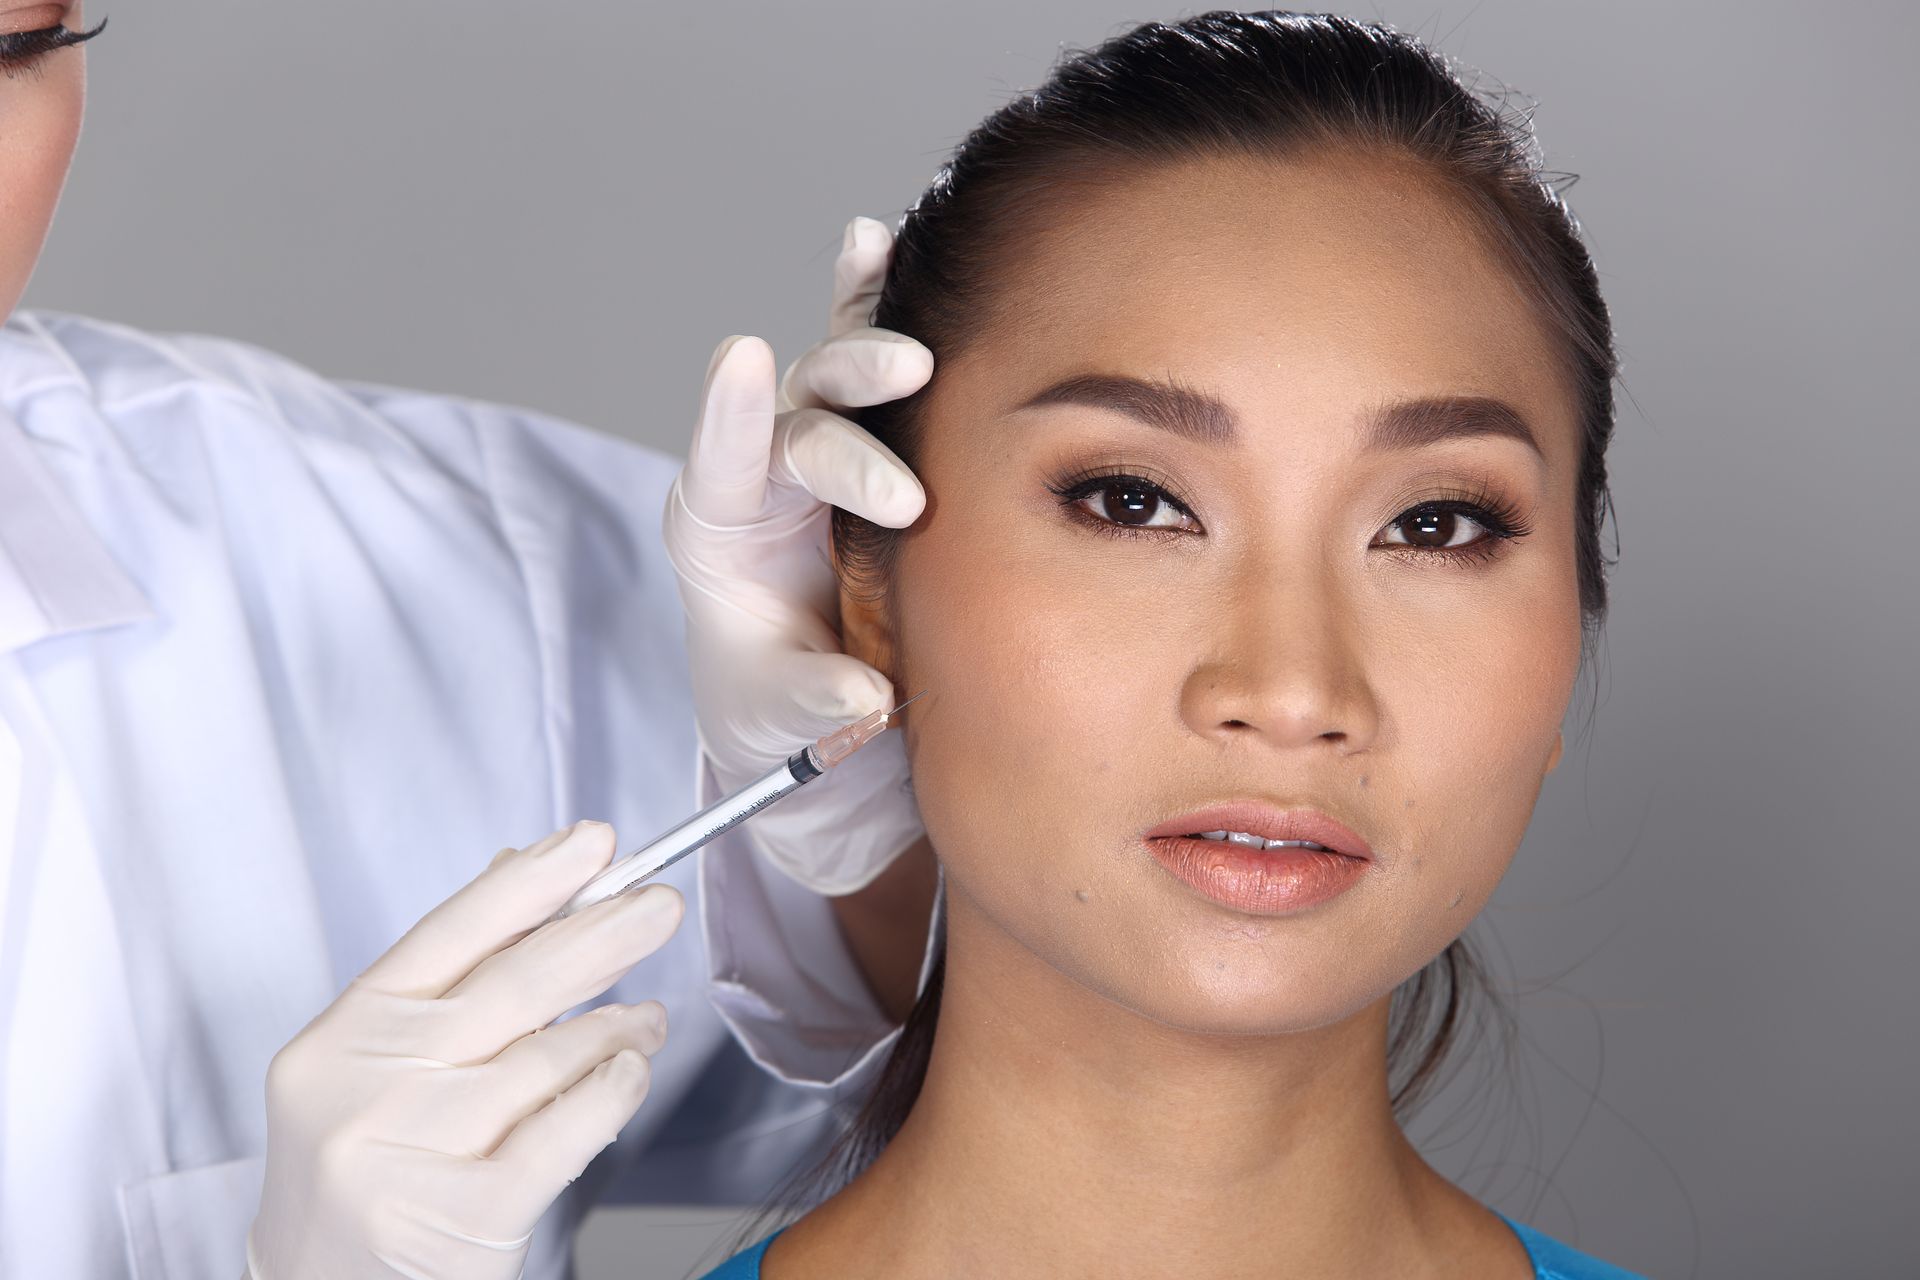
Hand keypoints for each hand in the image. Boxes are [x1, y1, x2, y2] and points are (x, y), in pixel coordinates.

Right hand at [246, 821, 680, 1279]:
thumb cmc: (366, 1174)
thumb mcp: (379, 1068)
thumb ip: (449, 984)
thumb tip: (528, 875)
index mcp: (342, 1035)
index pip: (449, 933)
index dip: (528, 882)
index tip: (593, 843)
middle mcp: (366, 1086)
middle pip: (511, 984)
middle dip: (600, 934)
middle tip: (658, 906)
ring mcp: (410, 1151)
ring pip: (548, 1057)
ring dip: (617, 1026)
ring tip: (645, 1019)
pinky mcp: (463, 1215)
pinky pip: (567, 1130)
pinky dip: (611, 1092)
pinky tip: (628, 1073)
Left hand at [666, 215, 931, 894]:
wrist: (801, 686)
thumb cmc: (773, 699)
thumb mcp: (779, 718)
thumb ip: (812, 706)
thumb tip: (863, 702)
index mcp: (716, 532)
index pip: (718, 464)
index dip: (729, 413)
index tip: (739, 360)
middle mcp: (758, 472)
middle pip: (797, 421)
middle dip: (851, 438)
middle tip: (904, 490)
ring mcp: (809, 443)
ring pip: (831, 374)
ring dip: (870, 346)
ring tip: (911, 343)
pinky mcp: (859, 432)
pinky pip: (860, 355)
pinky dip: (870, 296)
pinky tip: (881, 238)